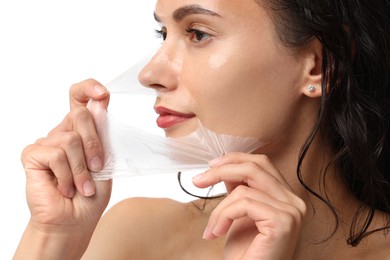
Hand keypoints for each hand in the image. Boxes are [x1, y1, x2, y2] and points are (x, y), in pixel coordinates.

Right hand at [18, 79, 111, 256]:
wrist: (75, 220)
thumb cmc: (91, 193)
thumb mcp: (105, 162)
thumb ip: (102, 135)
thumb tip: (99, 105)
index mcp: (82, 131)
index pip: (80, 99)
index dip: (90, 89)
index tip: (104, 94)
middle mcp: (63, 132)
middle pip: (80, 114)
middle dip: (95, 143)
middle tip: (98, 167)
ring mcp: (47, 142)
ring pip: (70, 139)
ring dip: (82, 169)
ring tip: (83, 187)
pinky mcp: (33, 155)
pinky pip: (56, 154)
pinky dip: (67, 176)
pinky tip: (65, 189)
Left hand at [193, 153, 306, 259]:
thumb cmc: (247, 253)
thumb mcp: (240, 214)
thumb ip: (240, 190)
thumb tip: (226, 168)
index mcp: (286, 197)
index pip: (262, 164)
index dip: (235, 159)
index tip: (211, 166)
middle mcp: (294, 201)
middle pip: (255, 167)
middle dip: (222, 170)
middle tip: (198, 181)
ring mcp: (291, 211)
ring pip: (243, 189)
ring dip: (219, 209)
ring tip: (213, 228)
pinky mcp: (282, 222)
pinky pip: (244, 203)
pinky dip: (224, 216)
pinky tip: (217, 232)